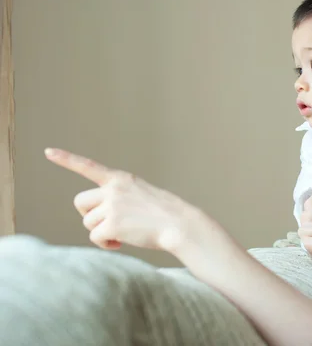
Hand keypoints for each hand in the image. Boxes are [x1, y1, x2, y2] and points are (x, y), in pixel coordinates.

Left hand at [44, 148, 202, 252]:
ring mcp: (111, 207)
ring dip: (101, 231)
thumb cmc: (164, 214)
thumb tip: (97, 221)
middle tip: (108, 222)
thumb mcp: (141, 195)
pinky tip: (121, 242)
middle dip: (90, 214)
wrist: (179, 225)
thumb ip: (118, 198)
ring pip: (88, 222)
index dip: (66, 159)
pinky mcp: (111, 225)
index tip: (48, 151)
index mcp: (121, 179)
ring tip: (123, 233)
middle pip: (80, 202)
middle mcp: (113, 189)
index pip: (88, 166)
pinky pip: (96, 238)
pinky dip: (106, 244)